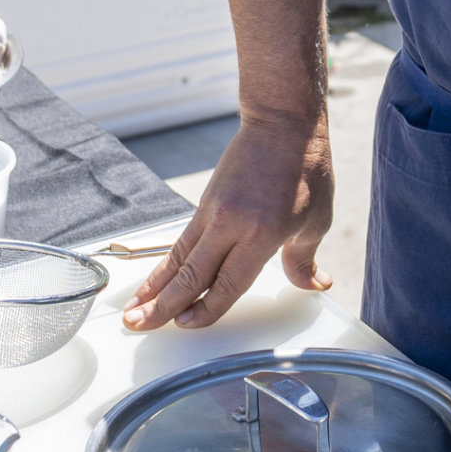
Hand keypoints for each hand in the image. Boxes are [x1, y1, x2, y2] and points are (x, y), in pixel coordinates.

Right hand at [122, 113, 334, 330]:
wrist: (283, 124)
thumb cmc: (306, 169)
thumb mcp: (318, 219)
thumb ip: (305, 258)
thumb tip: (314, 284)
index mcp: (262, 234)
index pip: (229, 282)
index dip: (206, 308)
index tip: (186, 325)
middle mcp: (232, 224)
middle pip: (192, 274)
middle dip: (164, 305)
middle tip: (138, 327)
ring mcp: (214, 211)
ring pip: (178, 258)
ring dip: (153, 288)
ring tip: (132, 311)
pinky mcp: (206, 202)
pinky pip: (182, 241)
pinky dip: (165, 264)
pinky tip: (154, 280)